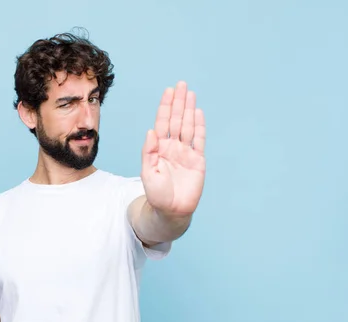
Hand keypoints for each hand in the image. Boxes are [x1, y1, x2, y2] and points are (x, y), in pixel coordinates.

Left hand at [141, 81, 205, 215]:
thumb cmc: (157, 194)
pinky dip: (200, 127)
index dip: (166, 107)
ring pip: (188, 126)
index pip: (163, 122)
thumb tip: (151, 131)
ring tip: (190, 93)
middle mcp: (173, 147)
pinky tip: (199, 113)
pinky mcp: (198, 160)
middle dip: (178, 102)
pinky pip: (199, 140)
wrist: (172, 210)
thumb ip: (149, 152)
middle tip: (181, 84)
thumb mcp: (148, 172)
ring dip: (189, 110)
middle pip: (177, 120)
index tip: (168, 91)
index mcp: (159, 148)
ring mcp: (186, 152)